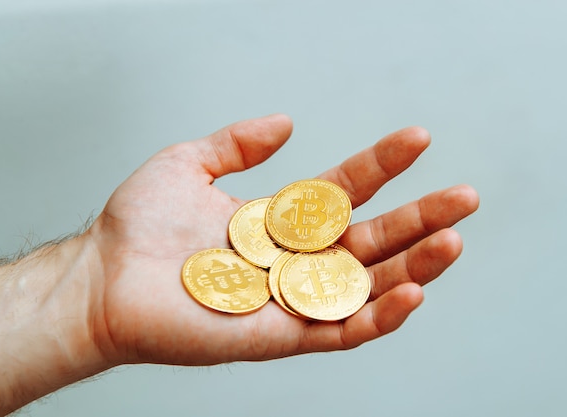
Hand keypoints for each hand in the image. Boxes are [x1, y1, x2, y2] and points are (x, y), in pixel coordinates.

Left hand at [86, 114, 478, 366]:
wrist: (103, 278)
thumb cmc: (138, 227)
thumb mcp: (188, 163)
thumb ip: (237, 143)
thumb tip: (286, 122)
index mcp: (278, 222)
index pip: (344, 190)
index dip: (381, 165)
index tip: (416, 139)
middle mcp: (292, 260)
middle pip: (370, 240)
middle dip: (419, 219)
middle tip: (463, 197)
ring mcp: (290, 298)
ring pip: (367, 286)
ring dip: (414, 267)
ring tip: (453, 240)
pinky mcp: (280, 335)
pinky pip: (340, 329)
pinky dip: (378, 314)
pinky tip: (412, 292)